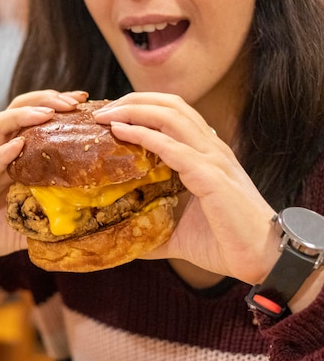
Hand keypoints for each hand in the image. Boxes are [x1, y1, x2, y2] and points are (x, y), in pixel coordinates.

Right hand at [0, 90, 88, 263]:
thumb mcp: (30, 221)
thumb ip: (53, 216)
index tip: (84, 100)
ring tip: (47, 113)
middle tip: (73, 101)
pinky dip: (3, 153)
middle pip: (19, 109)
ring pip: (0, 125)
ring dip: (24, 115)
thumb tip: (89, 219)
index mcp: (15, 155)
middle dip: (47, 100)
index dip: (58, 105)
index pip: (36, 119)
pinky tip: (18, 145)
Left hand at [92, 92, 278, 284]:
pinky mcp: (211, 176)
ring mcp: (212, 159)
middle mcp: (210, 148)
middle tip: (100, 111)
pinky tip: (120, 131)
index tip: (109, 116)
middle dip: (132, 100)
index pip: (171, 114)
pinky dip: (143, 135)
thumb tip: (124, 236)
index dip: (139, 107)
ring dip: (133, 110)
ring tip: (105, 115)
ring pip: (171, 116)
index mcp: (204, 154)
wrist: (261, 260)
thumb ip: (152, 227)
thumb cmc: (223, 242)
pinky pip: (173, 147)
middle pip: (170, 105)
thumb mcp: (177, 232)